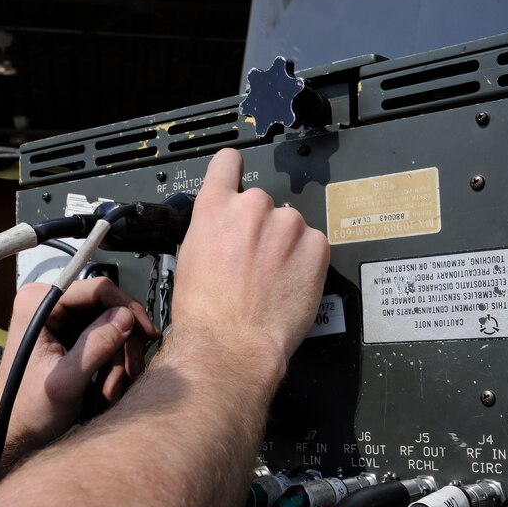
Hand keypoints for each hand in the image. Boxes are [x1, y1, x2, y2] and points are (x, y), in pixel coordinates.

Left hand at [0, 278, 158, 447]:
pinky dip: (113, 361)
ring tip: (112, 388)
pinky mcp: (70, 331)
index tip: (145, 333)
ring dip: (119, 358)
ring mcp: (60, 317)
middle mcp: (48, 303)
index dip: (127, 310)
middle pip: (109, 306)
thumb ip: (95, 347)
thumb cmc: (26, 410)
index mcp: (37, 304)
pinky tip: (107, 384)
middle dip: (124, 343)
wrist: (17, 430)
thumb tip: (125, 317)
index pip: (98, 289)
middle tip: (130, 371)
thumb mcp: (65, 382)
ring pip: (112, 324)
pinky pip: (106, 336)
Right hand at [172, 148, 329, 383]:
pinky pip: (314, 244)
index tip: (238, 173)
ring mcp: (287, 224)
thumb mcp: (190, 257)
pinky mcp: (316, 245)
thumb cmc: (205, 312)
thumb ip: (211, 229)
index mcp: (215, 206)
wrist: (231, 343)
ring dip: (285, 244)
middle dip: (261, 226)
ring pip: (290, 225)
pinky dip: (306, 261)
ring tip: (272, 278)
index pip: (227, 162)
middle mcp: (252, 206)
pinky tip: (290, 284)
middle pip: (262, 204)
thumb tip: (223, 230)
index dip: (233, 169)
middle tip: (254, 260)